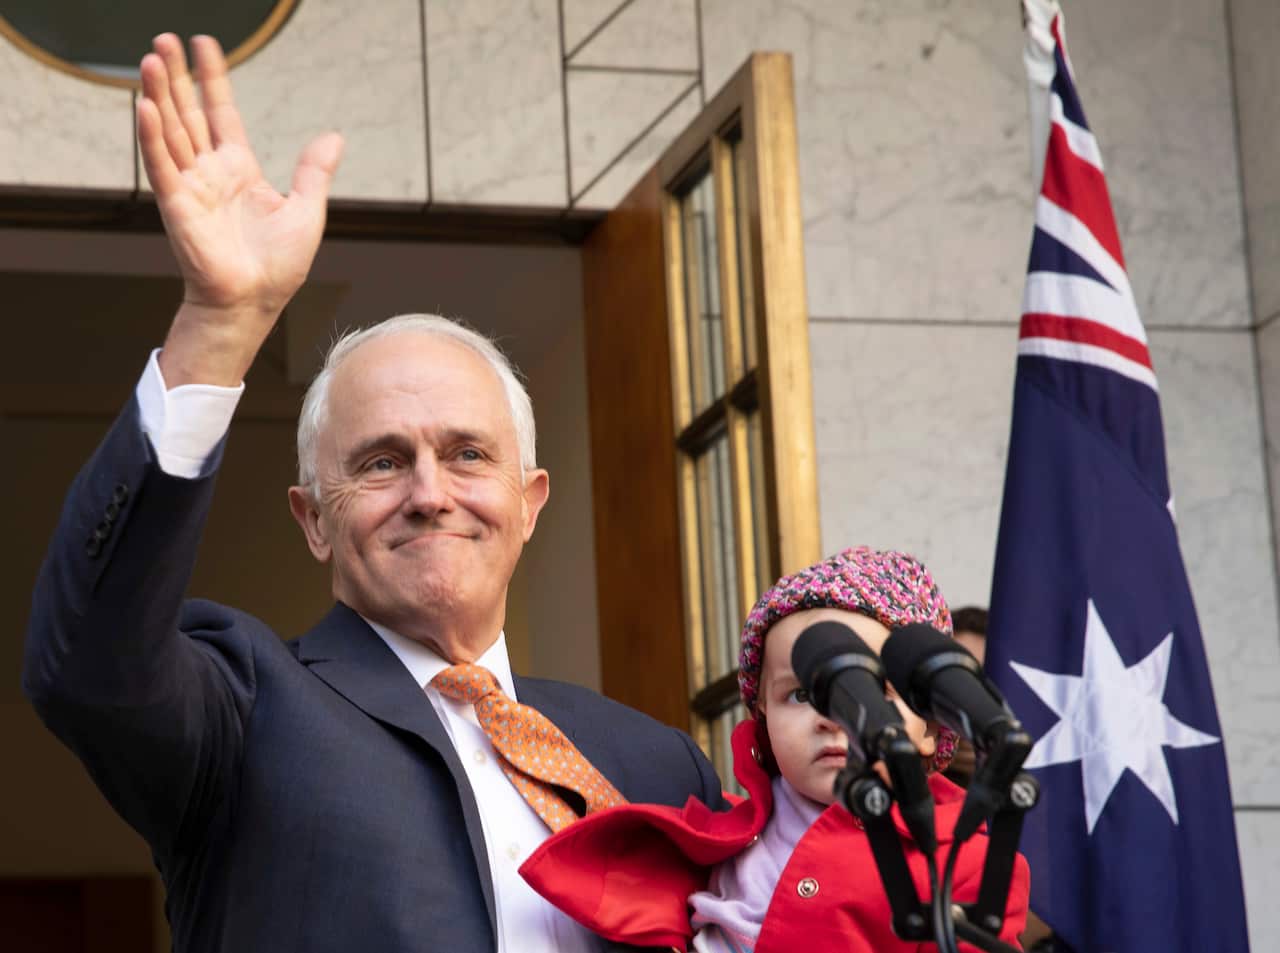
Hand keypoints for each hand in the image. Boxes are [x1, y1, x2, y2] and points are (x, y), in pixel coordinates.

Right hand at [138, 34, 343, 385]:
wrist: (255, 303)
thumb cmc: (278, 267)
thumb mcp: (306, 211)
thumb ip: (314, 172)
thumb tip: (334, 137)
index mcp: (240, 169)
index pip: (222, 112)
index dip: (213, 79)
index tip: (205, 45)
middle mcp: (211, 172)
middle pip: (189, 113)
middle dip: (177, 76)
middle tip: (164, 38)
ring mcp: (191, 187)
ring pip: (171, 131)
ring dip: (159, 95)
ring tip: (151, 58)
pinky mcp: (178, 206)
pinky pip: (162, 165)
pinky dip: (153, 137)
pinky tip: (145, 106)